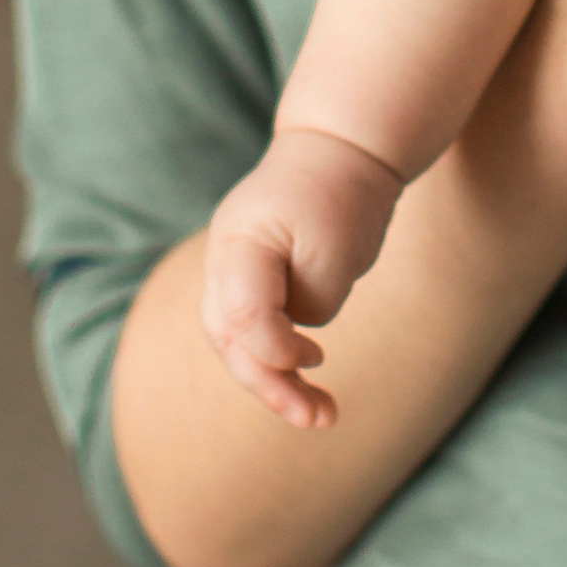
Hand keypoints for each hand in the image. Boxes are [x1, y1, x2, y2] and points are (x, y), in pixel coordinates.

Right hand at [199, 125, 404, 431]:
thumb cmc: (342, 194)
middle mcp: (224, 258)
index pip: (242, 316)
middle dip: (269, 386)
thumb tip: (298, 336)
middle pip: (227, 338)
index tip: (319, 357)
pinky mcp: (250, 282)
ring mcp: (231, 269)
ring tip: (321, 415)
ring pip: (235, 342)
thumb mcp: (338, 245)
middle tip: (318, 418)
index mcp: (240, 241)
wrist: (339, 148)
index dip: (276, 350)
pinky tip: (308, 379)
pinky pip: (251, 332)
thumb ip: (313, 297)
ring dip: (273, 383)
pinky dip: (277, 360)